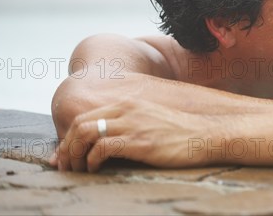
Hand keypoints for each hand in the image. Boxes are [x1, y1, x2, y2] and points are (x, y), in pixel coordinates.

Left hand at [49, 99, 219, 171]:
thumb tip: (106, 143)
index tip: (66, 155)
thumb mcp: (152, 121)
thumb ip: (129, 125)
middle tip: (66, 165)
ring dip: (74, 154)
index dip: (70, 137)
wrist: (207, 134)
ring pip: (86, 133)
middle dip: (66, 146)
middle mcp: (127, 109)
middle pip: (80, 123)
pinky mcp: (140, 141)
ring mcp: (133, 124)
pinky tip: (95, 169)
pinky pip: (102, 148)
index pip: (86, 116)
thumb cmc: (181, 133)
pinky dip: (92, 160)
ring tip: (76, 170)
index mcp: (129, 103)